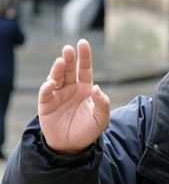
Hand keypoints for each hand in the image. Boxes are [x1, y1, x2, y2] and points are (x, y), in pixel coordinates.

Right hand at [38, 39, 109, 154]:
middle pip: (70, 69)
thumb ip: (103, 103)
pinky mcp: (46, 104)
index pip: (85, 69)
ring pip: (57, 77)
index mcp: (86, 89)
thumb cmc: (88, 130)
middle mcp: (71, 88)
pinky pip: (45, 93)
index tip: (82, 43)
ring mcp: (58, 95)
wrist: (72, 146)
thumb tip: (97, 88)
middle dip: (69, 58)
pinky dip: (47, 87)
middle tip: (68, 49)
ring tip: (60, 62)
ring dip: (58, 69)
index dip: (84, 56)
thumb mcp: (101, 119)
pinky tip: (51, 83)